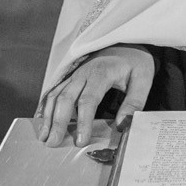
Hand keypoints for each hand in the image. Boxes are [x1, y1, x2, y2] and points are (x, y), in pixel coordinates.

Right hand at [35, 46, 154, 146]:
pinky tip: (42, 120)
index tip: (80, 141)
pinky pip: (54, 90)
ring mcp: (75, 74)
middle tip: (54, 143)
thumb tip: (122, 125)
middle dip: (58, 122)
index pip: (88, 100)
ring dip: (48, 116)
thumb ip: (134, 102)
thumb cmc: (134, 62)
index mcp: (102, 73)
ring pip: (56, 94)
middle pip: (66, 98)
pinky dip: (45, 105)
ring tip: (44, 137)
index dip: (83, 122)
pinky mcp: (71, 76)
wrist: (127, 42)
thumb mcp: (143, 79)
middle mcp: (83, 73)